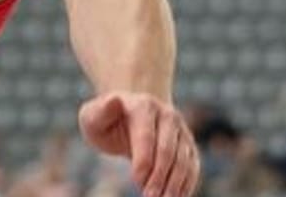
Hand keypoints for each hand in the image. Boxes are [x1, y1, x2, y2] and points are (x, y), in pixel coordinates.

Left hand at [78, 92, 199, 196]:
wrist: (127, 117)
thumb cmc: (105, 121)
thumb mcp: (93, 116)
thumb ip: (101, 112)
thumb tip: (115, 100)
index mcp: (144, 105)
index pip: (146, 137)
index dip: (143, 161)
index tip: (135, 181)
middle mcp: (167, 115)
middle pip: (167, 150)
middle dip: (159, 177)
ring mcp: (181, 130)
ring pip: (184, 160)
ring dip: (174, 184)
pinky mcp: (188, 145)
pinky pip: (193, 167)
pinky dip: (186, 184)